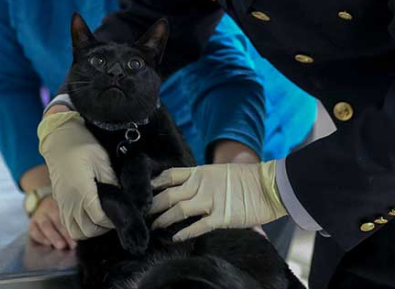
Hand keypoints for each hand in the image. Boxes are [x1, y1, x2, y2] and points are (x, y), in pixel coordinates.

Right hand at [28, 195, 76, 249]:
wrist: (41, 204)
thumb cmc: (59, 211)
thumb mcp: (65, 210)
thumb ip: (72, 220)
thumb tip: (81, 235)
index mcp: (60, 203)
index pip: (67, 214)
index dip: (73, 227)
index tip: (79, 237)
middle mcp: (49, 208)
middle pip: (57, 220)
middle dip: (65, 233)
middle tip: (72, 245)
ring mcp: (39, 215)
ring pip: (45, 225)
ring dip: (54, 236)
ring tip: (61, 246)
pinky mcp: (31, 224)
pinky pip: (34, 231)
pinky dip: (41, 238)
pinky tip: (48, 244)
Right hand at [38, 111, 116, 239]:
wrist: (59, 138)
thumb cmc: (82, 145)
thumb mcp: (102, 160)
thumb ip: (111, 181)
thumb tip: (122, 197)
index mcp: (82, 191)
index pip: (99, 218)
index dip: (111, 220)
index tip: (121, 213)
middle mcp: (70, 202)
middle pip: (87, 230)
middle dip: (102, 228)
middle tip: (113, 217)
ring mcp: (62, 203)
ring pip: (75, 232)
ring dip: (90, 230)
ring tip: (102, 219)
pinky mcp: (59, 202)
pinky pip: (67, 224)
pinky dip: (79, 227)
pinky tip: (89, 217)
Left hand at [150, 161, 285, 240]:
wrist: (268, 184)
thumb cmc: (246, 178)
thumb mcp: (220, 172)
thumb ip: (204, 180)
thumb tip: (191, 184)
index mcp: (200, 172)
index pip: (170, 175)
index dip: (155, 183)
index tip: (144, 190)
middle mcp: (201, 185)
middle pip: (168, 194)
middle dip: (153, 204)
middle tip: (143, 212)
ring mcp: (210, 200)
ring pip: (178, 210)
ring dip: (163, 219)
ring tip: (154, 226)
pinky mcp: (220, 217)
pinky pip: (197, 226)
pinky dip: (184, 233)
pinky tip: (175, 237)